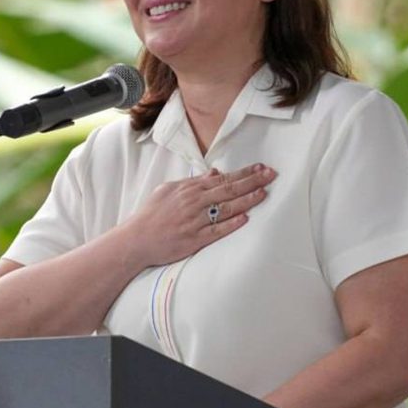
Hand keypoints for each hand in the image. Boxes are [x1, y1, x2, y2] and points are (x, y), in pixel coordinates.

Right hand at [123, 164, 274, 266]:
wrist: (136, 239)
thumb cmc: (152, 214)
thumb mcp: (169, 190)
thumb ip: (194, 181)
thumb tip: (214, 172)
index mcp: (189, 189)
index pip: (222, 178)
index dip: (243, 173)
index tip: (260, 168)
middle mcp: (194, 203)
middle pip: (228, 189)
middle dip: (252, 181)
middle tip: (271, 175)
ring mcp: (194, 221)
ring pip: (226, 209)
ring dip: (247, 200)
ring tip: (264, 194)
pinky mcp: (194, 240)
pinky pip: (216, 231)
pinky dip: (231, 224)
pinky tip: (245, 218)